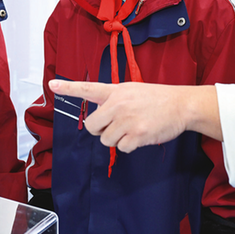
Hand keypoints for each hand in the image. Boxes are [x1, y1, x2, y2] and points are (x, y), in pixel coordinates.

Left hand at [49, 80, 220, 152]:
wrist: (182, 105)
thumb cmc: (158, 99)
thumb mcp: (133, 90)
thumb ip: (114, 100)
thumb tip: (101, 118)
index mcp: (116, 91)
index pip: (88, 88)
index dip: (68, 88)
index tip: (52, 85)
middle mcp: (118, 104)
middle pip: (91, 126)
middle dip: (99, 131)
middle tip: (113, 127)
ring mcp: (127, 120)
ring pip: (105, 140)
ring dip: (116, 139)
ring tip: (132, 129)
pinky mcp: (136, 135)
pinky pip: (121, 148)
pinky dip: (129, 146)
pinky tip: (140, 135)